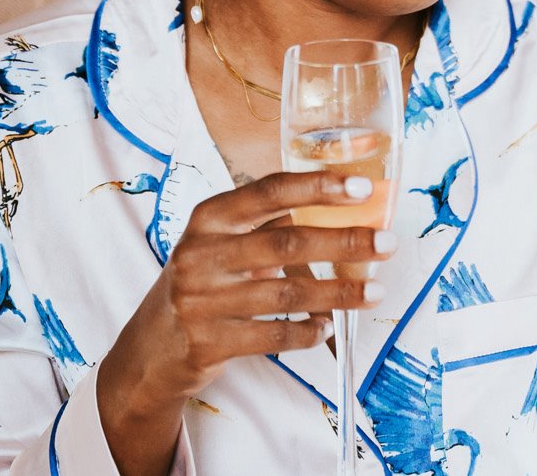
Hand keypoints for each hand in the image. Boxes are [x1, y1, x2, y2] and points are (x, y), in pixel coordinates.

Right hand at [97, 172, 392, 472]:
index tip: (362, 187)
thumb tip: (342, 208)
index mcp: (209, 218)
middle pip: (286, 242)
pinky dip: (309, 332)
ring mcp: (201, 301)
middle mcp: (201, 254)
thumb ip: (266, 224)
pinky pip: (275, 337)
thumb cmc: (201, 282)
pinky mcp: (208, 343)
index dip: (318, 187)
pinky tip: (327, 327)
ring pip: (287, 294)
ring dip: (339, 293)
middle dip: (344, 242)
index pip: (269, 191)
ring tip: (375, 291)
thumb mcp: (219, 243)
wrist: (149, 349)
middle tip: (386, 242)